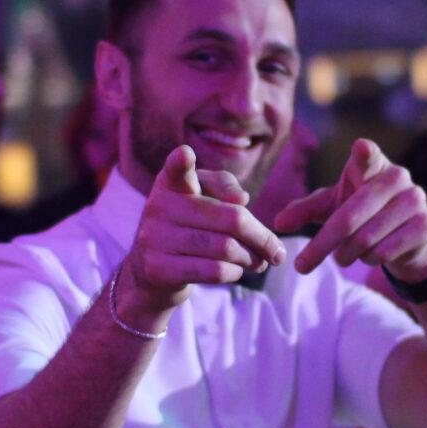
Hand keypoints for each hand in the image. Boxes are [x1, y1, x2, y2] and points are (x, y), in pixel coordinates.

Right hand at [115, 145, 286, 326]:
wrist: (150, 269)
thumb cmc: (188, 226)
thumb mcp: (203, 199)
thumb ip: (225, 188)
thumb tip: (241, 199)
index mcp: (171, 184)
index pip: (175, 169)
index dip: (181, 162)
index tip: (186, 154)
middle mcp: (159, 207)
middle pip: (230, 219)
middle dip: (261, 237)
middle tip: (276, 251)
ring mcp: (154, 239)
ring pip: (226, 249)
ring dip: (251, 259)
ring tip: (259, 263)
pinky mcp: (158, 269)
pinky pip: (214, 271)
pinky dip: (234, 273)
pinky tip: (235, 271)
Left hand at [272, 138, 426, 280]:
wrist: (407, 235)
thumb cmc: (362, 213)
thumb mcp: (332, 208)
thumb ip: (305, 211)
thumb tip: (277, 223)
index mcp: (372, 165)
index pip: (368, 156)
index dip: (364, 154)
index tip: (361, 149)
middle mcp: (397, 177)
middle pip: (349, 217)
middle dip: (321, 245)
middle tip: (301, 265)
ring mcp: (415, 201)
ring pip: (365, 240)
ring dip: (346, 255)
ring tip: (343, 255)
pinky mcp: (426, 226)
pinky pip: (385, 252)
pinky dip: (368, 261)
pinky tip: (367, 256)